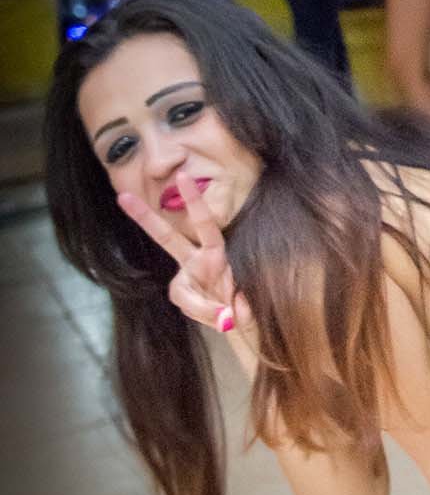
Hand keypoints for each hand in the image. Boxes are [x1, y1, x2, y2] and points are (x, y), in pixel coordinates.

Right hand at [117, 183, 245, 333]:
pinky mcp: (181, 296)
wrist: (238, 318)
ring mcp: (186, 278)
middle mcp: (196, 259)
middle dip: (145, 217)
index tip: (182, 175)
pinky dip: (208, 316)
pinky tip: (223, 319)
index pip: (203, 222)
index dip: (193, 201)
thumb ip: (230, 306)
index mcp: (214, 250)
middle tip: (124, 196)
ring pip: (181, 292)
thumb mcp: (240, 303)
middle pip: (167, 237)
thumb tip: (224, 317)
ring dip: (204, 307)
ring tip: (227, 315)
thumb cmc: (240, 300)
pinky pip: (189, 308)